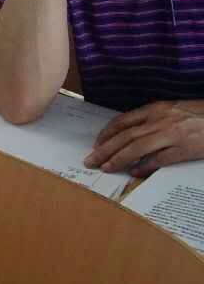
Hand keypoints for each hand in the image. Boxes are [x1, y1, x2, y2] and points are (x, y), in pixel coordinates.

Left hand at [84, 100, 203, 175]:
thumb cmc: (199, 115)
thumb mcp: (173, 110)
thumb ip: (154, 120)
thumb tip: (133, 135)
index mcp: (155, 109)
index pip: (123, 122)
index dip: (106, 134)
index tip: (96, 145)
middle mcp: (160, 120)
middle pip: (125, 136)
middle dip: (105, 149)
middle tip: (90, 160)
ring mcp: (172, 135)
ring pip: (137, 147)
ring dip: (119, 159)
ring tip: (106, 168)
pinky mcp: (185, 149)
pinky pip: (160, 159)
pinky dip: (145, 167)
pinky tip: (135, 173)